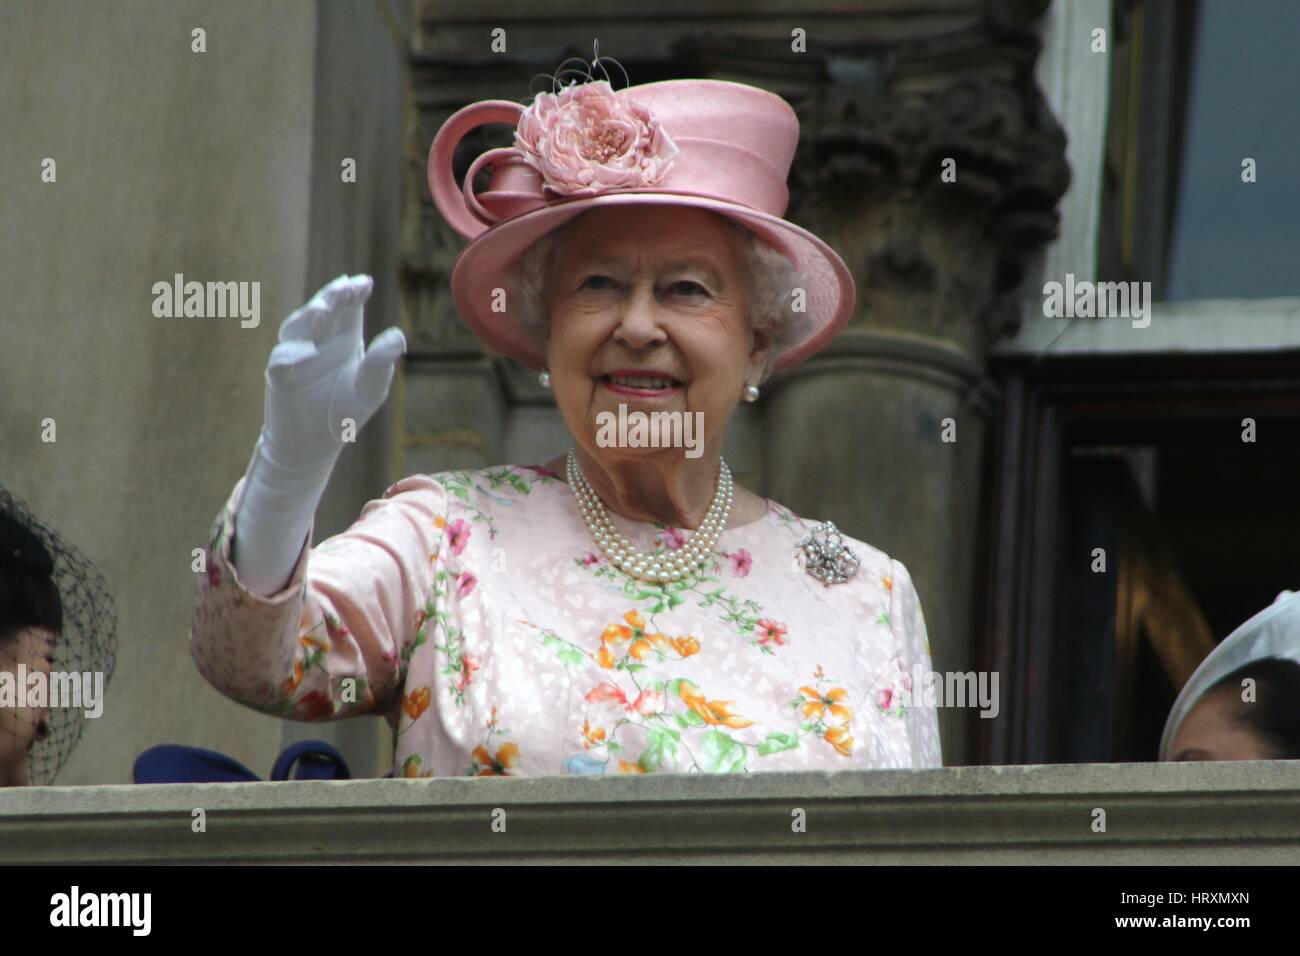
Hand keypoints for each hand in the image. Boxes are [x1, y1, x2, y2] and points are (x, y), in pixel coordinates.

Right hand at [262, 274, 405, 466]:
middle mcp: (319, 340)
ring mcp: (296, 354)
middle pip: (323, 310)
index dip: (354, 293)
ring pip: (299, 327)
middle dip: (332, 297)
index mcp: (345, 338)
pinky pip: (281, 360)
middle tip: (343, 287)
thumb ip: (381, 362)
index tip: (365, 283)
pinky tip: (306, 352)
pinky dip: (292, 355)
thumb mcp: (370, 388)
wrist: (314, 444)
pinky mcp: (279, 375)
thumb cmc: (345, 412)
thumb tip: (398, 336)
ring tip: (323, 310)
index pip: (349, 308)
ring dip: (309, 318)